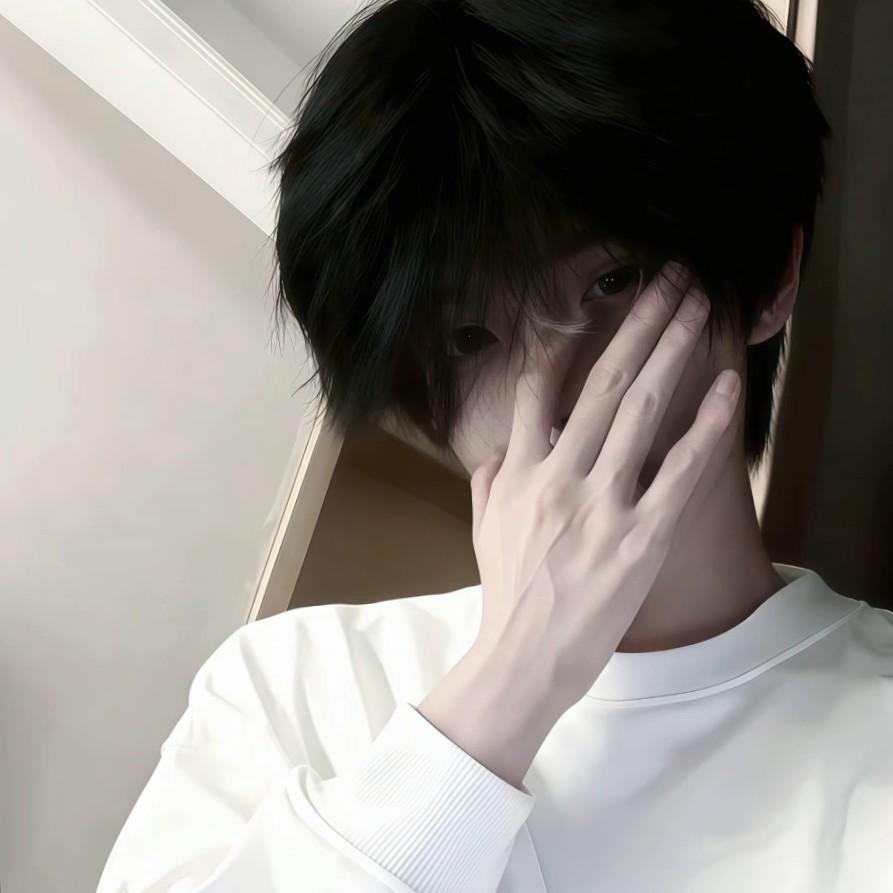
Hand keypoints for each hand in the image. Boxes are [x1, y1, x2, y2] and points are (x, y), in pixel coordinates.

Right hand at [468, 261, 740, 710]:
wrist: (524, 659)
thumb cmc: (508, 595)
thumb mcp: (484, 530)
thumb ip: (490, 478)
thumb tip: (500, 446)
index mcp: (518, 473)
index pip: (538, 390)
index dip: (569, 342)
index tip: (595, 309)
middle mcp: (558, 477)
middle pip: (603, 382)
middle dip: (639, 323)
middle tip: (669, 278)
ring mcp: (601, 505)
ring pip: (640, 410)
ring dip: (673, 350)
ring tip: (698, 306)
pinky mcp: (640, 537)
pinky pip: (679, 471)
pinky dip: (705, 425)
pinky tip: (726, 388)